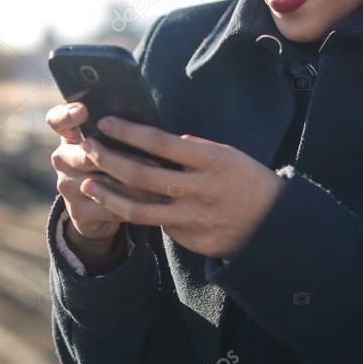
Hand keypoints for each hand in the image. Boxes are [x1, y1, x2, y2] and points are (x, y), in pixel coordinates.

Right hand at [46, 103, 170, 252]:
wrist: (97, 210)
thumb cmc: (111, 166)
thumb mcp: (109, 146)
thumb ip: (118, 133)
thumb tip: (147, 123)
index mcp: (69, 136)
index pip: (58, 119)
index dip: (68, 114)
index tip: (84, 111)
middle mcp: (62, 159)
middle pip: (89, 154)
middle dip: (126, 158)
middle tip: (157, 159)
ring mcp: (66, 186)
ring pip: (104, 182)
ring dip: (137, 184)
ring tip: (163, 181)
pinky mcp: (77, 211)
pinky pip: (109, 206)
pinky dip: (134, 204)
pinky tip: (154, 202)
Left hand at [77, 116, 283, 259]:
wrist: (276, 226)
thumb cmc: (248, 181)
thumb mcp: (228, 155)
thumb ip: (194, 149)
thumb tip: (156, 140)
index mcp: (212, 161)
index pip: (160, 142)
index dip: (128, 132)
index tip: (105, 122)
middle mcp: (201, 190)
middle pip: (142, 175)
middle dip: (108, 160)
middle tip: (88, 148)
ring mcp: (195, 220)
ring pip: (139, 209)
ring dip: (107, 195)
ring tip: (86, 183)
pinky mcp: (191, 241)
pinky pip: (158, 225)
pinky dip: (137, 213)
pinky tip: (119, 204)